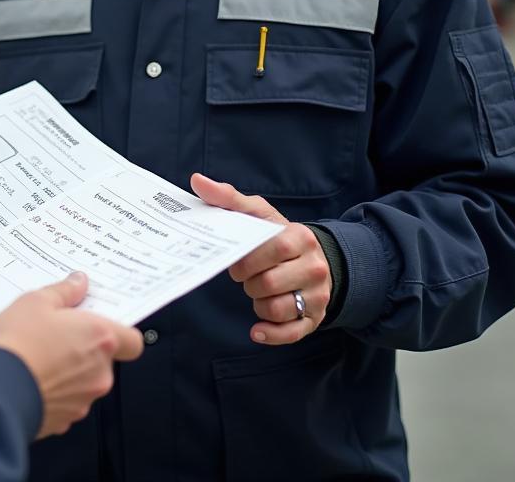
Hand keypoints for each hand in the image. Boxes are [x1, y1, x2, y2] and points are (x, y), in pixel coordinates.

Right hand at [0, 271, 143, 437]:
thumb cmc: (19, 344)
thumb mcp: (36, 302)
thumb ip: (64, 292)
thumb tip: (77, 283)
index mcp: (100, 338)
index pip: (133, 341)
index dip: (119, 332)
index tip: (98, 322)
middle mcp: (99, 371)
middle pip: (105, 359)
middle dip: (84, 347)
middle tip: (58, 333)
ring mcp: (84, 398)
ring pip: (85, 380)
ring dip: (70, 369)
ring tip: (39, 354)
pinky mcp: (65, 418)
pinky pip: (67, 399)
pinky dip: (55, 390)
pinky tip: (33, 376)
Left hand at [190, 174, 330, 345]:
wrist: (315, 257)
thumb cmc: (278, 235)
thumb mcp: (258, 212)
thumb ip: (228, 197)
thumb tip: (197, 181)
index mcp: (299, 238)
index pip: (270, 251)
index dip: (246, 259)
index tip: (238, 260)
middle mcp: (314, 267)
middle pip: (269, 283)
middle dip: (249, 282)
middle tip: (246, 276)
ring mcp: (317, 295)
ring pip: (277, 309)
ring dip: (258, 303)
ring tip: (257, 291)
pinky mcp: (314, 318)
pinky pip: (291, 333)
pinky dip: (270, 334)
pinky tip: (256, 329)